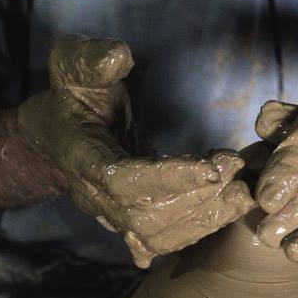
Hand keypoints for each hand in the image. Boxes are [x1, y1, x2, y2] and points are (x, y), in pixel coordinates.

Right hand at [19, 35, 252, 267]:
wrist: (59, 139)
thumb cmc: (73, 99)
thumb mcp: (73, 68)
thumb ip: (92, 60)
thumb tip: (118, 54)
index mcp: (82, 159)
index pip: (124, 180)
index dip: (170, 178)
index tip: (214, 166)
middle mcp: (95, 197)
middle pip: (147, 215)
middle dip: (198, 194)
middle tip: (235, 167)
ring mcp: (111, 218)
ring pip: (158, 236)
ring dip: (205, 217)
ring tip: (238, 190)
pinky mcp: (128, 227)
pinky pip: (161, 243)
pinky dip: (197, 232)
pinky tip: (226, 212)